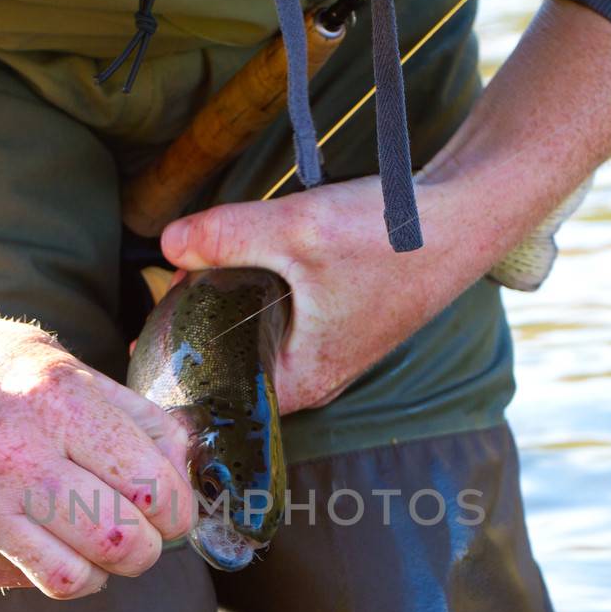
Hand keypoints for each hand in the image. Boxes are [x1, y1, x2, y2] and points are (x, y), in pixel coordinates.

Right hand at [0, 305, 194, 598]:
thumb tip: (189, 467)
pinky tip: (30, 536)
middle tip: (133, 533)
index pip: (155, 488)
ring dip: (96, 572)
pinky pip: (20, 582)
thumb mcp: (66, 367)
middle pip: (122, 542)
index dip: (175, 510)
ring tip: (86, 543)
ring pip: (74, 581)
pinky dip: (41, 569)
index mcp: (59, 400)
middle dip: (144, 548)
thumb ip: (134, 417)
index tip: (166, 508)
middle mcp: (15, 454)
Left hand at [157, 0, 610, 415]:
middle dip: (197, 336)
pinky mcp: (344, 318)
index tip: (141, 342)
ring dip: (227, 312)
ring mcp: (333, 349)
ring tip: (191, 276)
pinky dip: (258, 296)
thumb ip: (225, 237)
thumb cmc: (393, 237)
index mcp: (303, 380)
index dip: (179, 371)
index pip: (220, 398)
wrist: (469, 214)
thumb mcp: (295, 230)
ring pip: (259, 340)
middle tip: (160, 299)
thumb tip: (167, 243)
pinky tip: (240, 260)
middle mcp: (317, 376)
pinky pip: (284, 320)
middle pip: (235, 368)